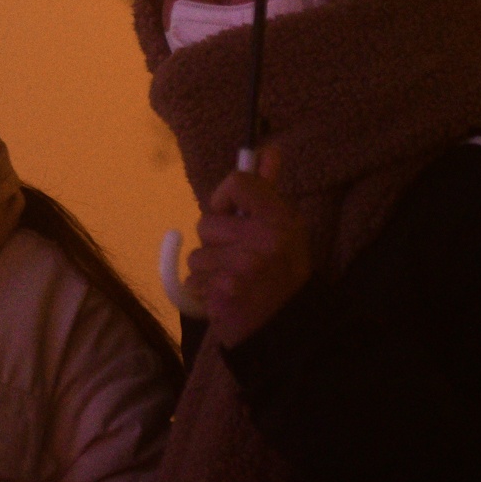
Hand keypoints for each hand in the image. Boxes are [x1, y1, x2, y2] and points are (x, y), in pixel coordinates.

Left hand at [185, 143, 312, 344]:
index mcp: (281, 219)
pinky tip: (226, 298)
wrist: (287, 332)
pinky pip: (193, 280)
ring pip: (197, 254)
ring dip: (208, 269)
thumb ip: (268, 191)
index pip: (238, 183)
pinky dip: (204, 291)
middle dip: (215, 242)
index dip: (224, 197)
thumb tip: (269, 150)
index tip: (230, 214)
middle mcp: (265, 239)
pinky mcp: (225, 292)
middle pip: (207, 222)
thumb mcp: (284, 230)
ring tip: (234, 281)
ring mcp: (244, 266)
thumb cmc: (281, 274)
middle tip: (239, 259)